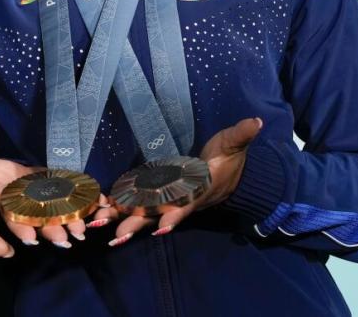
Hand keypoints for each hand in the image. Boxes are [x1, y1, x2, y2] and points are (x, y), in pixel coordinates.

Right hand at [0, 158, 108, 248]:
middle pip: (43, 226)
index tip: (30, 238)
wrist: (18, 174)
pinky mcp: (65, 199)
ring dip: (72, 225)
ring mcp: (50, 208)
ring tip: (81, 230)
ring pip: (62, 221)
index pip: (15, 222)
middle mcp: (32, 213)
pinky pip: (79, 205)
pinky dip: (93, 205)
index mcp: (12, 209)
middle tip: (64, 238)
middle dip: (53, 232)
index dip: (22, 230)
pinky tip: (103, 205)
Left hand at [106, 117, 261, 246]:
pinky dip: (121, 212)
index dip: (176, 214)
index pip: (187, 203)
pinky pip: (139, 207)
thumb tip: (255, 121)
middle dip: (138, 224)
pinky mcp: (160, 198)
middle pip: (158, 214)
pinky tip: (102, 218)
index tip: (162, 227)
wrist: (229, 177)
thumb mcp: (233, 144)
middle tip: (117, 235)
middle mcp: (181, 200)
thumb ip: (241, 134)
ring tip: (102, 230)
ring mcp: (170, 201)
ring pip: (145, 214)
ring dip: (124, 222)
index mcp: (198, 188)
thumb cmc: (228, 159)